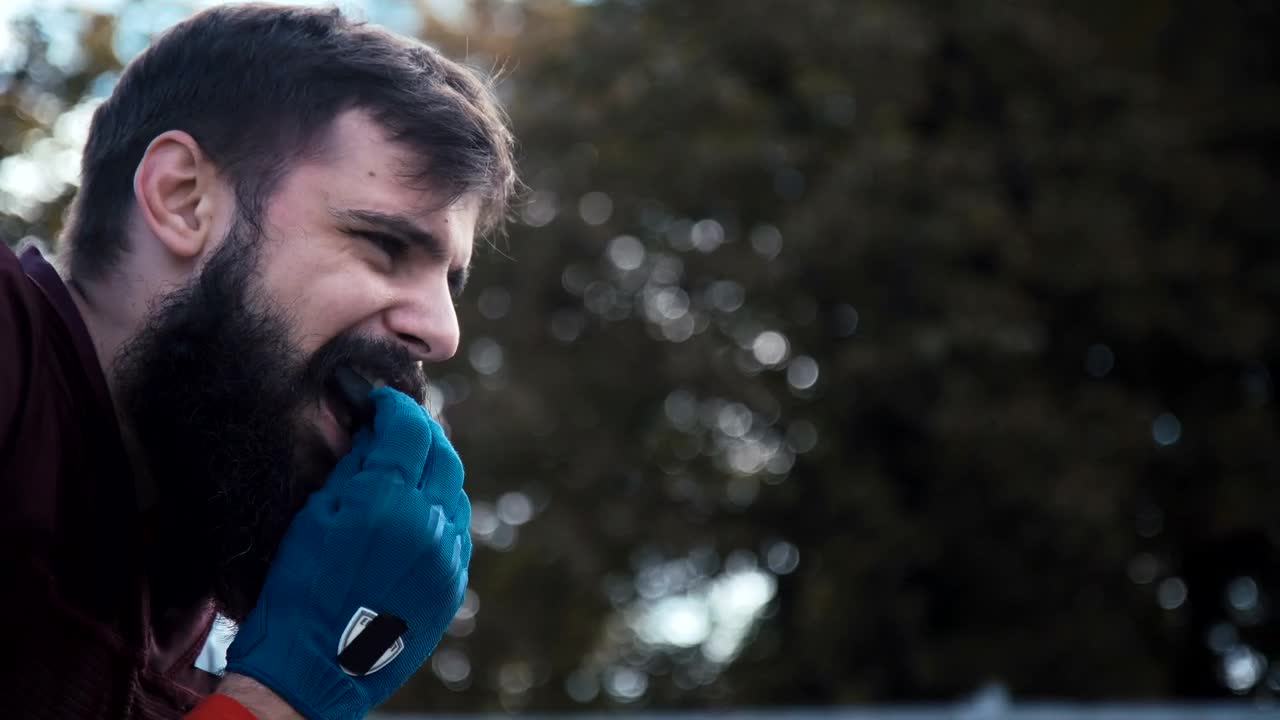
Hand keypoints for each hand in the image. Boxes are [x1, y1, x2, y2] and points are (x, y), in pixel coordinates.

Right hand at [225, 387, 471, 719]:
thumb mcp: (315, 516)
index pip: (408, 430)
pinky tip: (416, 515)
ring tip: (405, 472)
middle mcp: (428, 524)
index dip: (394, 408)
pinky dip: (440, 514)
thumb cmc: (300, 588)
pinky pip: (456, 532)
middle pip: (443, 455)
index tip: (381, 403)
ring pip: (454, 494)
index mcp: (388, 500)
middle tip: (399, 427)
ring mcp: (447, 557)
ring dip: (433, 475)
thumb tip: (375, 433)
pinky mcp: (452, 584)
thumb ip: (355, 469)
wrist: (313, 665)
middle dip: (421, 434)